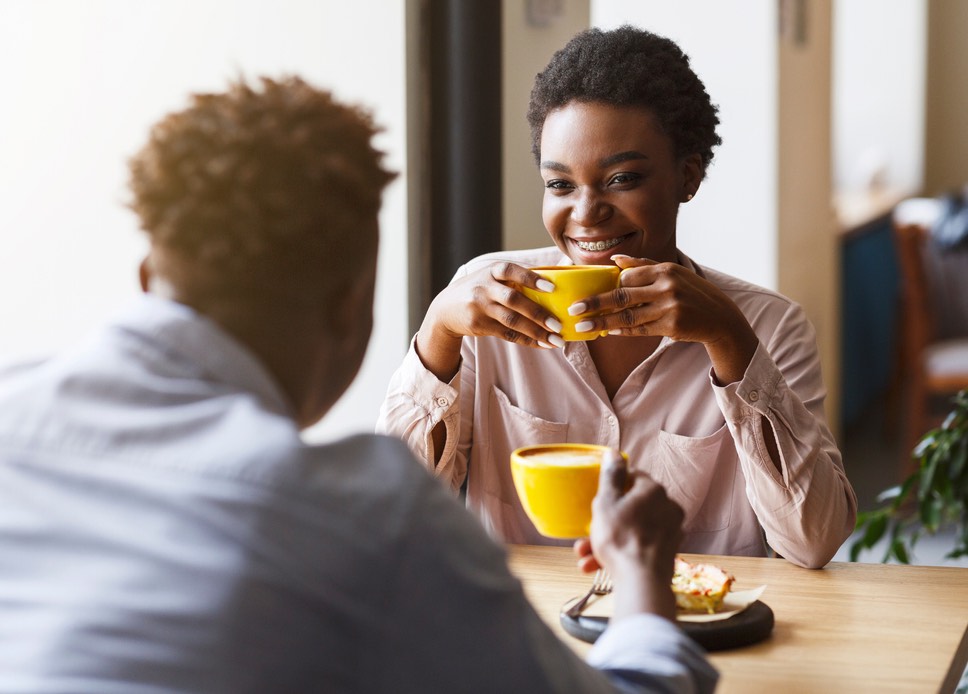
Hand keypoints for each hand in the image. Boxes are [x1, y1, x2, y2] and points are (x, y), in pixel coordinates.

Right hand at [415, 262, 564, 381]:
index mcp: (491, 271)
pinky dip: (526, 340)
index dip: (531, 278)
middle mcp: (484, 288)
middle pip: (513, 300)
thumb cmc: (480, 288)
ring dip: (535, 331)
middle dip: (537, 313)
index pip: (512, 271)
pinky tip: (542, 343)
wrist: (445, 308)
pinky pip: (507, 334)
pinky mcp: (479, 325)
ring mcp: (480, 307)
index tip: (551, 287)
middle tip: (558, 324)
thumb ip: (518, 275)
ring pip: (511, 321)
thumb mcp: (492, 276)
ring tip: (555, 340)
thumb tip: (562, 272)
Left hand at [571, 254, 758, 383]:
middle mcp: (667, 287)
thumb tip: (615, 261)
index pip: (627, 277)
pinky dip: (622, 330)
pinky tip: (608, 331)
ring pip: (628, 316)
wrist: (719, 317)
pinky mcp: (671, 326)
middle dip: (595, 303)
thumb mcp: (672, 273)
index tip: (586, 293)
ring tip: (583, 327)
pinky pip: (640, 329)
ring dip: (603, 322)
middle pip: (622, 295)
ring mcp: (669, 307)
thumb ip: (643, 266)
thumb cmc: (692, 292)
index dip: (606, 286)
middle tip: (574, 309)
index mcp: (664, 270)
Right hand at [574, 448, 682, 621]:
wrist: (641, 582)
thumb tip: (614, 453)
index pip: (632, 477)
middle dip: (605, 521)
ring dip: (607, 541)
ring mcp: (671, 531)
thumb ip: (610, 476)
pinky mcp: (668, 552)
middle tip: (587, 532)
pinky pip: (640, 546)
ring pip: (633, 529)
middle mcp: (668, 507)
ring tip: (584, 556)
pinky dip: (621, 553)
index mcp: (653, 489)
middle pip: (631, 506)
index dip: (613, 487)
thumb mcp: (606, 502)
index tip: (599, 499)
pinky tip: (597, 565)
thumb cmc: (620, 539)